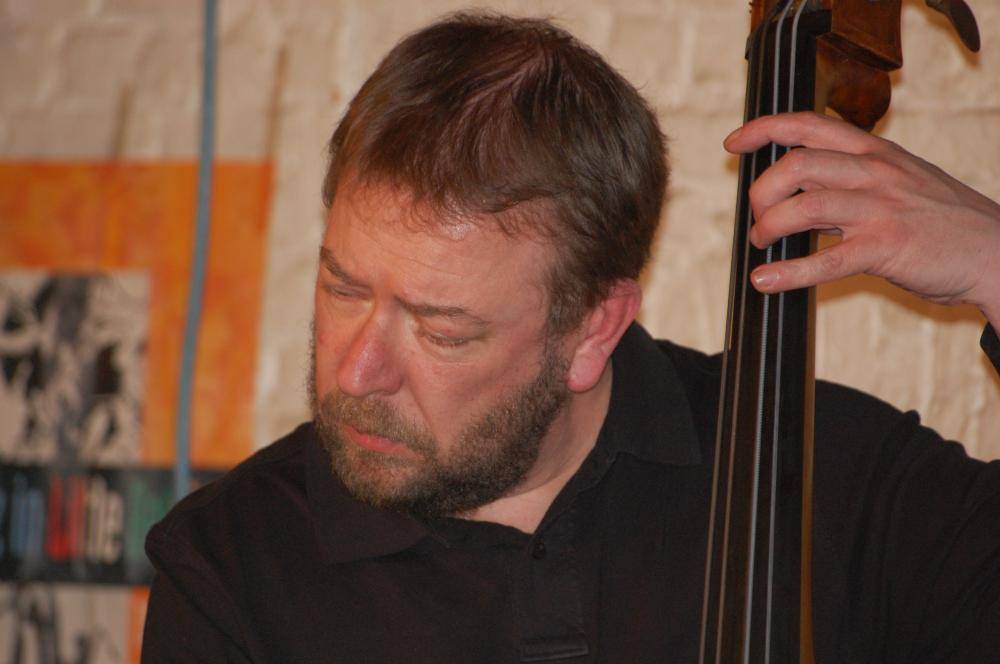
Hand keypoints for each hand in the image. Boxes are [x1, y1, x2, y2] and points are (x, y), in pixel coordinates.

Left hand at [724, 111, 999, 327]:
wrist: (995, 251)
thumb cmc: (940, 219)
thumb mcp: (898, 180)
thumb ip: (850, 179)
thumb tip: (796, 194)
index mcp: (875, 151)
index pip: (809, 125)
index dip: (765, 129)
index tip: (733, 143)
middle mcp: (875, 172)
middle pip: (795, 166)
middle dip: (761, 192)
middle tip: (758, 217)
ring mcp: (880, 210)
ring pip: (803, 208)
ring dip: (768, 227)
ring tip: (762, 242)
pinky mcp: (884, 249)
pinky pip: (824, 261)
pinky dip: (787, 273)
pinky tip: (764, 280)